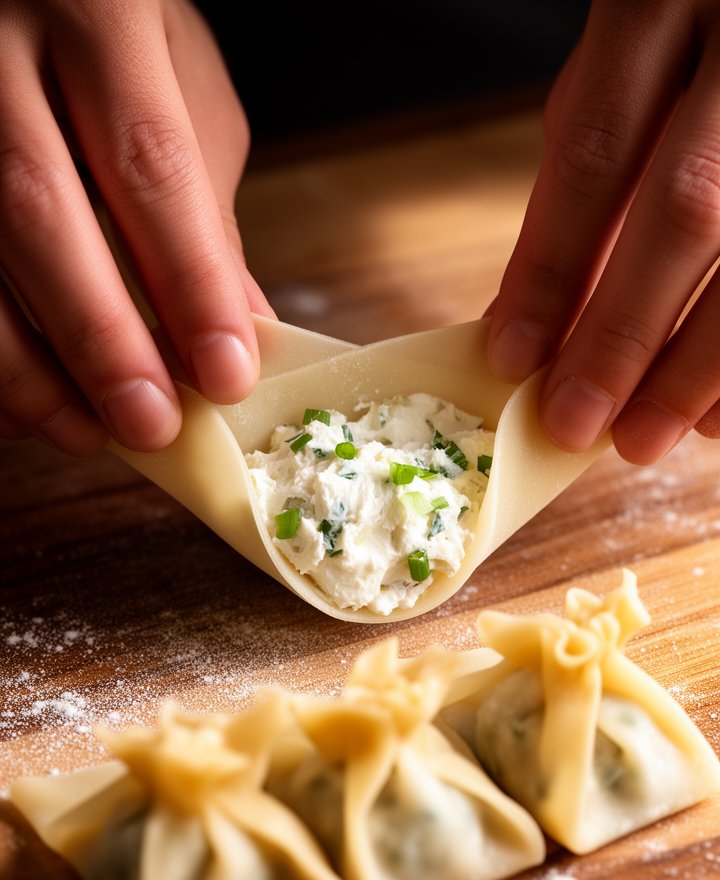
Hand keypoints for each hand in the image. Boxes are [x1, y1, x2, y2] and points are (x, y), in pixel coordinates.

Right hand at [0, 0, 273, 455]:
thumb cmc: (109, 30)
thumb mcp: (179, 85)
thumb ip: (204, 203)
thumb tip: (235, 328)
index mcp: (96, 12)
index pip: (148, 163)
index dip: (189, 282)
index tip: (225, 375)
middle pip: (37, 207)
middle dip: (98, 338)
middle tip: (148, 425)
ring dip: (25, 364)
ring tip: (86, 430)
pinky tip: (24, 400)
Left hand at [487, 0, 719, 464]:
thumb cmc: (692, 24)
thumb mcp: (627, 64)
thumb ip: (589, 172)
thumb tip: (533, 315)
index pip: (598, 152)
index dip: (553, 268)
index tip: (513, 359)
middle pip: (688, 209)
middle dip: (626, 336)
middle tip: (578, 427)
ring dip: (703, 368)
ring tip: (648, 437)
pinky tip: (718, 414)